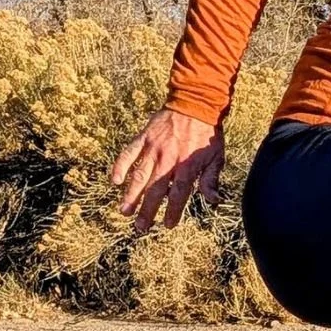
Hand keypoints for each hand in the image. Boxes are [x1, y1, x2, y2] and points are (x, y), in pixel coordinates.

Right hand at [108, 107, 223, 230]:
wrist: (195, 103)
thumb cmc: (207, 133)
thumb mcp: (216, 156)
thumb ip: (211, 179)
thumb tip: (213, 200)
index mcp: (187, 165)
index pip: (178, 193)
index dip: (172, 210)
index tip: (168, 224)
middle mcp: (168, 159)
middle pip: (155, 189)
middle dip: (147, 210)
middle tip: (141, 227)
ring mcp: (153, 148)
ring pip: (139, 175)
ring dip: (131, 195)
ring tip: (125, 212)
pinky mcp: (144, 137)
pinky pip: (129, 153)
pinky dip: (120, 166)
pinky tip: (114, 181)